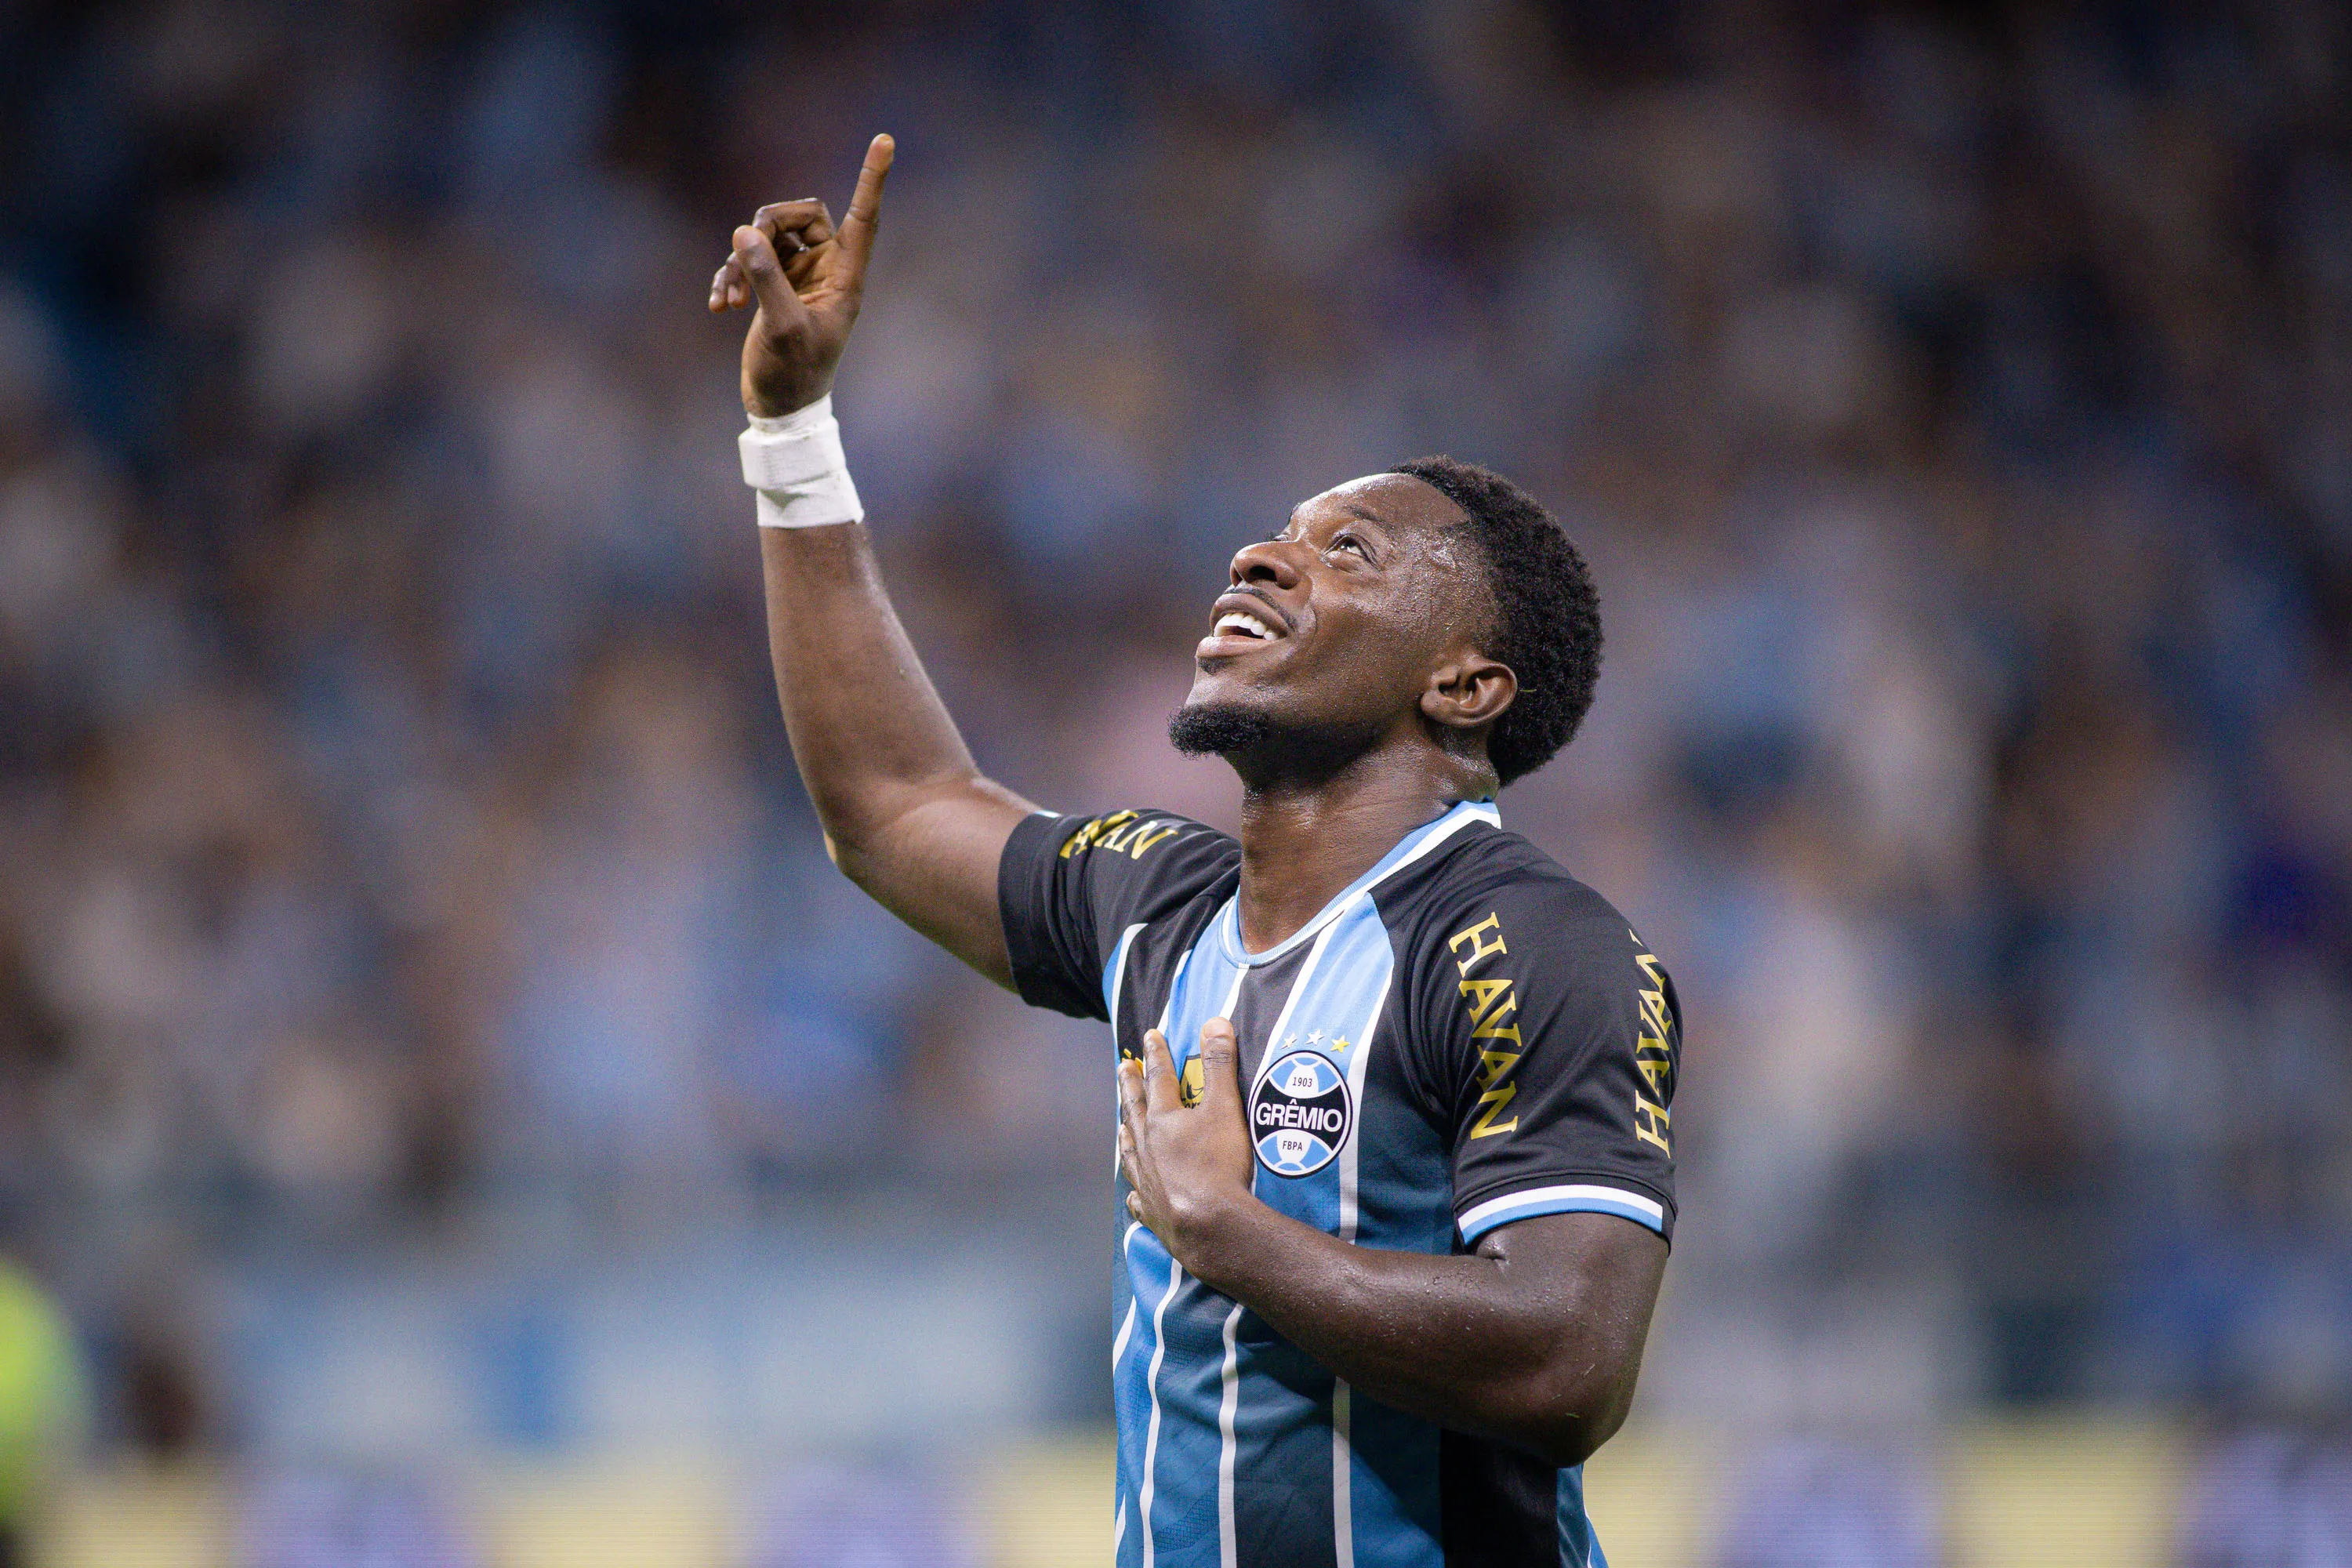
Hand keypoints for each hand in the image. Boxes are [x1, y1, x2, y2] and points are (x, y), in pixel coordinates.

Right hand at [708, 133, 893, 417]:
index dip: (872, 179)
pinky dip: (731, 277)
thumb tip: (746, 230)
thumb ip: (766, 277)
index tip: (885, 140)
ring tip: (731, 300)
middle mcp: (827, 269)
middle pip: (799, 214)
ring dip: (741, 260)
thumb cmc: (795, 374)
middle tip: (743, 253)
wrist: (780, 408)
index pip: (863, 217)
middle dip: (766, 227)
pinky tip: (719, 306)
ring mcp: (798, 275)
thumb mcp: (782, 325)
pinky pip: (748, 259)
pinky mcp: (773, 285)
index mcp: (847, 278)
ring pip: (767, 236)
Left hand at [1118, 1020, 1258, 1277]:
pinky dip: (1136, 1191)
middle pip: (1135, 1110)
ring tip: (1122, 1125)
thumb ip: (1219, 1065)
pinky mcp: (1151, 1211)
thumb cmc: (1219, 1166)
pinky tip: (1134, 1192)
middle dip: (1130, 1086)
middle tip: (1122, 1067)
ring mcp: (1145, 1180)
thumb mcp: (1225, 1108)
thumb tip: (1215, 1022)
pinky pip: (1138, 1197)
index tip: (1150, 1036)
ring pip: (1130, 1150)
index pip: (1158, 1078)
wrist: (1210, 1226)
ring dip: (1127, 1133)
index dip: (1157, 1055)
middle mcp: (1146, 1147)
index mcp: (1163, 1120)